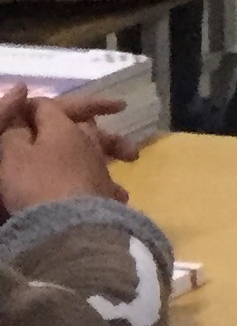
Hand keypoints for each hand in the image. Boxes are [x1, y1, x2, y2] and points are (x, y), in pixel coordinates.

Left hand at [0, 84, 125, 213]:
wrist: (54, 237)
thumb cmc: (57, 179)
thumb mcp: (54, 136)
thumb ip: (40, 110)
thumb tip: (20, 88)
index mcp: (17, 141)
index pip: (51, 110)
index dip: (87, 105)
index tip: (121, 108)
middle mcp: (21, 159)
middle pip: (65, 138)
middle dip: (101, 142)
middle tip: (131, 153)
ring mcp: (30, 183)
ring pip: (72, 164)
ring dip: (101, 170)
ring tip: (122, 188)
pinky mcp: (41, 206)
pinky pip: (70, 188)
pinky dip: (91, 191)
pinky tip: (112, 201)